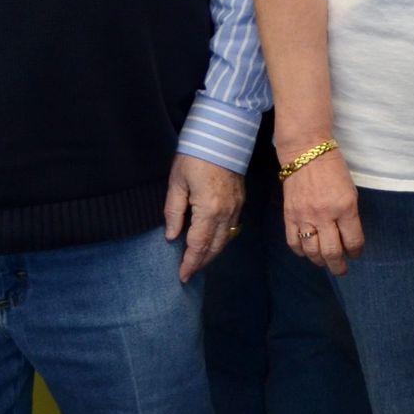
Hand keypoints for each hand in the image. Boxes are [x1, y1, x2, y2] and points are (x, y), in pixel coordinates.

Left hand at [163, 154, 245, 281]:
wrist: (223, 136)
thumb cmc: (195, 157)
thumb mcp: (177, 183)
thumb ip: (174, 212)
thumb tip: (172, 236)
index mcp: (209, 210)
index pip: (198, 245)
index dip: (190, 263)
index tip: (182, 277)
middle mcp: (227, 213)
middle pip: (215, 247)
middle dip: (202, 262)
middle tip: (188, 275)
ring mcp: (237, 207)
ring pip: (226, 239)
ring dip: (212, 253)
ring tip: (198, 262)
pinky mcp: (241, 200)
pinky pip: (232, 228)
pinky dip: (222, 240)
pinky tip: (212, 241)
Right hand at [280, 144, 362, 275]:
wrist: (306, 152)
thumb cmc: (334, 168)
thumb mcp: (350, 190)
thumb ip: (349, 213)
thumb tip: (348, 235)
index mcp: (345, 207)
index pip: (353, 240)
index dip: (356, 252)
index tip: (356, 254)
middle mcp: (325, 216)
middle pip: (332, 252)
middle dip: (338, 266)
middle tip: (342, 270)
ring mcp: (305, 217)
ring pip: (312, 251)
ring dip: (320, 262)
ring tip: (325, 263)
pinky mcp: (289, 216)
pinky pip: (294, 242)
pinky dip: (301, 252)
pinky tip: (306, 253)